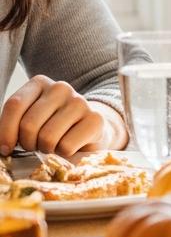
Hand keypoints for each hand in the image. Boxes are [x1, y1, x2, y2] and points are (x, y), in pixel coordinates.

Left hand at [0, 76, 127, 156]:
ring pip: (47, 137)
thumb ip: (12, 124)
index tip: (6, 148)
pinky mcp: (95, 119)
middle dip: (28, 143)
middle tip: (36, 145)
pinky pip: (66, 146)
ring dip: (46, 149)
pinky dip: (64, 153)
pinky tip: (69, 146)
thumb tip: (1, 146)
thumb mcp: (28, 118)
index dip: (5, 132)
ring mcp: (80, 102)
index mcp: (39, 83)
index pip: (14, 105)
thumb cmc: (51, 125)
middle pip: (29, 124)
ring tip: (53, 144)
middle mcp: (61, 88)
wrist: (88, 129)